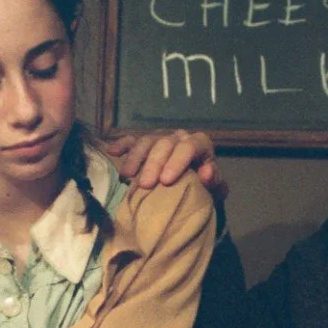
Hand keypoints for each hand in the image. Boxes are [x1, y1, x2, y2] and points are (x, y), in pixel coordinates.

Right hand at [102, 130, 226, 201]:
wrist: (195, 190)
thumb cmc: (205, 189)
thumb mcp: (215, 189)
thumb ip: (215, 181)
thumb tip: (206, 173)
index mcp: (200, 145)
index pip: (190, 147)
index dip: (178, 162)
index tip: (166, 181)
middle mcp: (179, 137)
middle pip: (165, 144)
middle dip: (154, 164)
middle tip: (146, 185)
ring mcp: (161, 138)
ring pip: (146, 141)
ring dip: (135, 157)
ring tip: (126, 176)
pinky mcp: (145, 144)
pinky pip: (132, 140)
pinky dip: (122, 144)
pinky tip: (112, 152)